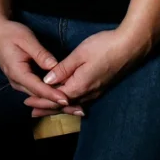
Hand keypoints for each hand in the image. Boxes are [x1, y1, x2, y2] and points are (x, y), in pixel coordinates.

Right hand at [0, 20, 82, 116]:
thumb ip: (41, 54)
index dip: (53, 95)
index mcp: (18, 73)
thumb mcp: (27, 40)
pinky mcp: (23, 80)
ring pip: (40, 96)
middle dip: (59, 104)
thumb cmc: (11, 34)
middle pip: (40, 97)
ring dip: (56, 102)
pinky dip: (51, 95)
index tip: (67, 100)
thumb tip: (55, 66)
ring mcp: (20, 82)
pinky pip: (38, 90)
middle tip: (79, 110)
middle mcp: (18, 82)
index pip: (38, 88)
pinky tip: (64, 98)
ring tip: (75, 108)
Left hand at [24, 29, 148, 117]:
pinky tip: (70, 102)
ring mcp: (97, 91)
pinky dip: (71, 103)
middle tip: (32, 113)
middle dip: (47, 108)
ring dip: (58, 107)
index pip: (55, 98)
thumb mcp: (80, 54)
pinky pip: (83, 100)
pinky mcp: (103, 86)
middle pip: (64, 105)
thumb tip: (47, 80)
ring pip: (73, 104)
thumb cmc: (105, 47)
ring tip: (46, 110)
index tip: (27, 103)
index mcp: (80, 86)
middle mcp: (88, 93)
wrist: (132, 46)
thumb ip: (63, 68)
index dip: (40, 101)